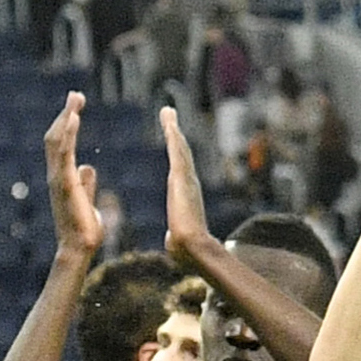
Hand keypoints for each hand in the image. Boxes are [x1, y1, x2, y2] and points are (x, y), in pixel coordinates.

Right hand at [45, 92, 105, 257]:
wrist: (80, 248)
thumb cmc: (84, 229)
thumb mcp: (87, 200)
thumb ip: (86, 183)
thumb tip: (88, 167)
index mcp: (63, 177)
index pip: (61, 144)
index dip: (67, 125)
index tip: (76, 108)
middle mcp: (56, 174)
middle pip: (55, 137)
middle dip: (65, 114)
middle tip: (76, 95)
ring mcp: (58, 178)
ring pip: (57, 140)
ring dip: (66, 117)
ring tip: (76, 98)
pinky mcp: (64, 183)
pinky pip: (63, 153)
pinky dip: (67, 133)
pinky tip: (74, 118)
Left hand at [157, 105, 211, 264]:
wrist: (193, 248)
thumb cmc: (185, 249)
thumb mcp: (176, 238)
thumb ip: (174, 236)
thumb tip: (171, 242)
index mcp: (183, 194)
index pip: (179, 168)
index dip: (176, 152)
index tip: (172, 138)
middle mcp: (188, 183)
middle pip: (181, 152)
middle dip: (175, 133)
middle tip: (168, 114)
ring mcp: (187, 179)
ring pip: (180, 148)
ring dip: (173, 129)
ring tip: (167, 112)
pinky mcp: (182, 177)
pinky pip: (177, 151)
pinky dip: (173, 135)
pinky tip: (169, 123)